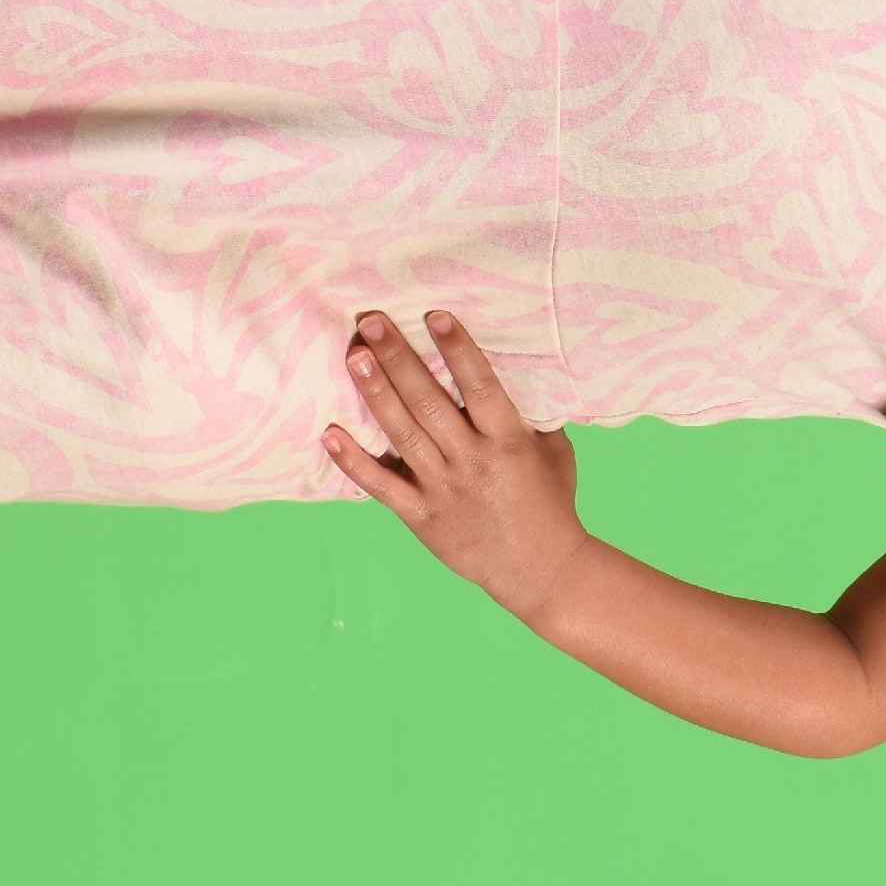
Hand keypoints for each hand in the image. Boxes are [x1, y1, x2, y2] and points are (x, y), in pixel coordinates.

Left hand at [325, 309, 589, 608]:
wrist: (541, 571)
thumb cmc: (551, 503)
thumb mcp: (554, 452)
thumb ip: (530, 414)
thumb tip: (517, 368)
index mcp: (508, 441)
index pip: (480, 387)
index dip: (457, 350)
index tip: (435, 315)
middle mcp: (472, 461)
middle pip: (429, 404)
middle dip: (399, 359)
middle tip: (373, 322)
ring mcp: (443, 490)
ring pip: (402, 435)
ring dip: (376, 394)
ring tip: (354, 356)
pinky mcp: (421, 517)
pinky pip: (382, 487)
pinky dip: (354, 462)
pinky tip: (330, 434)